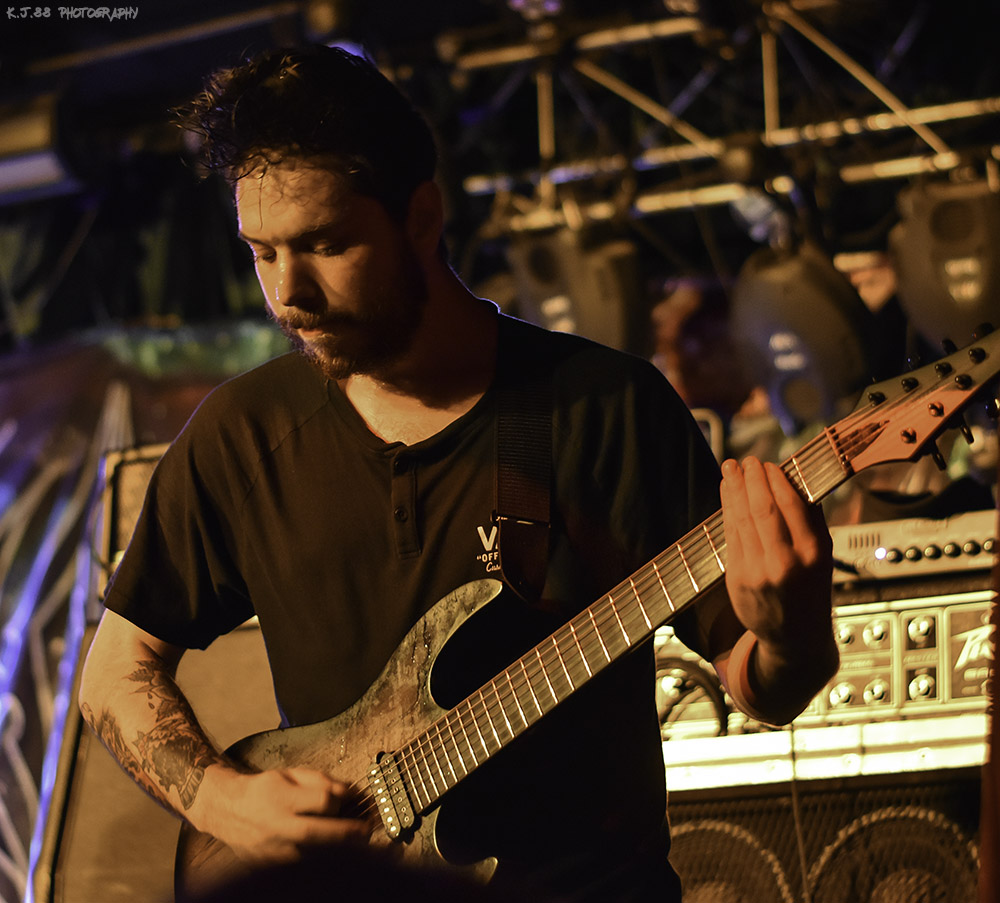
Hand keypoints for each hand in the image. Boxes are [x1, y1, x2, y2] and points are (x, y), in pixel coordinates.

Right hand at [196, 765, 373, 864]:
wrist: (228, 811)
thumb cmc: (265, 789)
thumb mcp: (291, 774)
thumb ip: (321, 781)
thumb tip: (349, 791)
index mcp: (282, 798)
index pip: (320, 801)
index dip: (341, 800)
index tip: (355, 799)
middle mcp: (276, 826)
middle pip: (316, 833)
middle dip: (345, 834)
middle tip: (366, 831)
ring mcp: (272, 849)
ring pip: (312, 853)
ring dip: (336, 849)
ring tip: (356, 842)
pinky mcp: (270, 865)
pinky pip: (302, 863)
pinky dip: (320, 857)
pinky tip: (331, 850)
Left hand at [719, 455, 832, 656]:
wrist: (795, 639)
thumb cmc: (811, 591)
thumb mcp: (824, 557)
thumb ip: (811, 522)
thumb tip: (791, 481)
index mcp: (813, 554)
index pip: (791, 505)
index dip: (775, 480)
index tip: (768, 464)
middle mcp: (785, 563)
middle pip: (762, 509)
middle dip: (751, 480)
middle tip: (745, 461)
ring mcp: (758, 572)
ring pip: (741, 520)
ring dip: (733, 490)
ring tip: (730, 470)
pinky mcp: (737, 578)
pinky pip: (730, 536)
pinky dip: (727, 512)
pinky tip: (727, 496)